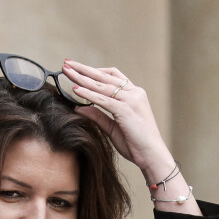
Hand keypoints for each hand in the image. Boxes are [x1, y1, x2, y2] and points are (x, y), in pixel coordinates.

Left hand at [62, 60, 172, 174]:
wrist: (151, 155)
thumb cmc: (135, 143)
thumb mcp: (112, 127)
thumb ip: (97, 115)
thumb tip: (78, 108)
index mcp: (133, 94)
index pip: (111, 76)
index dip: (93, 71)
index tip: (77, 68)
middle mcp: (133, 93)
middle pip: (104, 76)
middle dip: (84, 69)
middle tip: (67, 63)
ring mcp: (131, 100)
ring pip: (102, 85)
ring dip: (82, 77)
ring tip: (67, 71)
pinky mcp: (126, 110)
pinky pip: (103, 99)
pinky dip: (88, 94)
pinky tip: (75, 89)